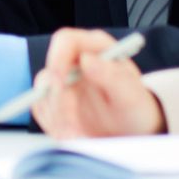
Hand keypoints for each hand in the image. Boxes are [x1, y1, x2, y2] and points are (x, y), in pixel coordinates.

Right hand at [32, 28, 164, 137]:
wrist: (134, 132)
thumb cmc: (137, 109)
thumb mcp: (132, 96)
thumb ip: (113, 76)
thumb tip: (87, 60)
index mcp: (96, 48)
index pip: (66, 41)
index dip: (58, 58)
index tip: (60, 83)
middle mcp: (76, 60)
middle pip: (50, 72)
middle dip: (59, 102)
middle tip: (73, 124)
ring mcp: (62, 80)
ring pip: (42, 94)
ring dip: (57, 119)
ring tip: (80, 137)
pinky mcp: (54, 100)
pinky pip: (41, 110)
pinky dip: (53, 126)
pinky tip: (72, 135)